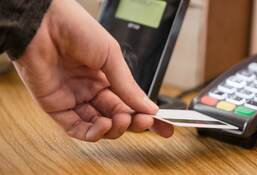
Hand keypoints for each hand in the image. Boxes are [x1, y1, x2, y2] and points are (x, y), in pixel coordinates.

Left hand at [13, 0, 172, 141]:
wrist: (44, 23)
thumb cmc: (76, 29)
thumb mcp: (112, 56)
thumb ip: (128, 85)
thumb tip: (148, 106)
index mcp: (106, 77)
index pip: (129, 102)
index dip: (146, 115)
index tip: (163, 126)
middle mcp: (91, 90)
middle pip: (117, 116)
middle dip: (133, 122)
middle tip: (145, 122)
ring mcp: (74, 99)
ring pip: (99, 125)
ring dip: (115, 128)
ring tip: (123, 120)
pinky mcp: (56, 107)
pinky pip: (76, 128)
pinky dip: (93, 133)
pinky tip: (104, 126)